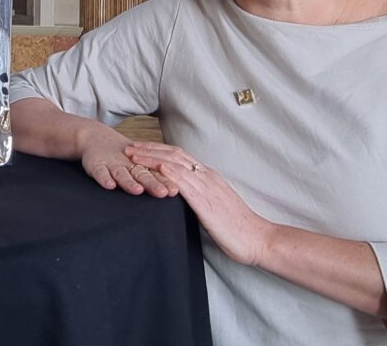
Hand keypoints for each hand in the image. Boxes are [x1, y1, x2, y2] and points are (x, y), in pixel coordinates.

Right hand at [77, 125, 177, 197]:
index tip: (176, 191)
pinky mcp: (95, 164)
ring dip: (129, 181)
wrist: (95, 137)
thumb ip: (153, 176)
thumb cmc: (119, 156)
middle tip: (163, 192)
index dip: (165, 181)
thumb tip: (177, 191)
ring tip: (137, 190)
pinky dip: (104, 178)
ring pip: (121, 173)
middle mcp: (127, 164)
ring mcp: (111, 164)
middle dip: (152, 182)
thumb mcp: (136, 164)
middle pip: (141, 173)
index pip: (154, 173)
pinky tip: (109, 185)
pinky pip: (99, 172)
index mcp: (139, 165)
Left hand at [124, 142, 273, 265]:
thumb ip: (198, 194)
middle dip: (148, 149)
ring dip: (151, 158)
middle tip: (128, 147)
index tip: (139, 148)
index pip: (178, 155)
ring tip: (132, 156)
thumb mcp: (213, 203)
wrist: (257, 238)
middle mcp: (206, 176)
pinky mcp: (207, 201)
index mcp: (208, 175)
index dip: (157, 149)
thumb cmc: (236, 226)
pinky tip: (157, 168)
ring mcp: (207, 186)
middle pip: (173, 154)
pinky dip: (170, 173)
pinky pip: (186, 183)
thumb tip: (179, 192)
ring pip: (175, 164)